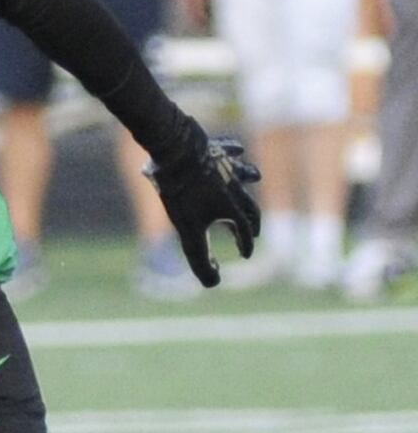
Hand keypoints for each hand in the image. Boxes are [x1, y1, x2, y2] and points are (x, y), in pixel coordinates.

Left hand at [143, 127, 261, 286]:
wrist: (176, 151)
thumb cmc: (182, 192)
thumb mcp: (188, 230)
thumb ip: (200, 258)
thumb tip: (213, 283)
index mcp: (231, 209)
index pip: (244, 232)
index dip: (245, 246)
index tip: (245, 255)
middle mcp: (236, 187)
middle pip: (250, 206)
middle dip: (253, 220)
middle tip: (254, 230)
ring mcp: (227, 166)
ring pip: (246, 174)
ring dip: (250, 180)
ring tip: (254, 179)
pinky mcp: (216, 149)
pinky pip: (231, 150)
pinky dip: (235, 153)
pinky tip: (237, 150)